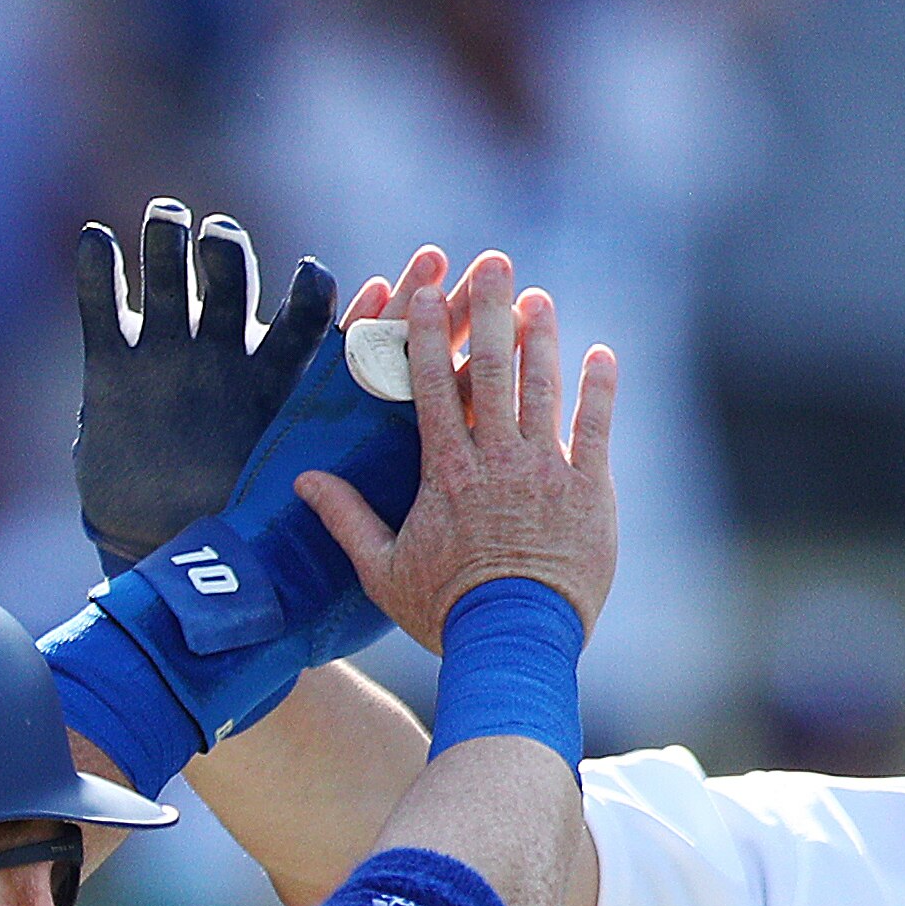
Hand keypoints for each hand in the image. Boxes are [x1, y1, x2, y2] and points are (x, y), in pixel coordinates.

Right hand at [75, 199, 337, 570]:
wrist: (161, 544)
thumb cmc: (236, 521)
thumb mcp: (282, 494)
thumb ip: (316, 469)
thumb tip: (358, 485)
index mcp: (273, 374)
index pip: (302, 317)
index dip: (308, 292)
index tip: (311, 275)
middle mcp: (221, 348)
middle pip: (228, 274)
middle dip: (225, 248)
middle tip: (219, 239)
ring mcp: (165, 349)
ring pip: (167, 274)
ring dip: (166, 241)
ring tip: (168, 220)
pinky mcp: (111, 363)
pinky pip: (101, 306)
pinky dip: (97, 270)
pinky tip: (98, 239)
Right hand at [296, 252, 616, 649]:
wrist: (516, 643)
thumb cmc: (446, 613)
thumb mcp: (384, 571)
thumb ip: (347, 520)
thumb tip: (303, 481)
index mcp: (446, 470)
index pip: (433, 384)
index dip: (428, 331)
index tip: (425, 287)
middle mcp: (497, 458)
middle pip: (494, 367)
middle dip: (491, 309)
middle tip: (493, 262)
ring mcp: (547, 470)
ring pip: (544, 388)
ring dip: (543, 338)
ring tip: (540, 299)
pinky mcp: (589, 490)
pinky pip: (597, 428)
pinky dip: (599, 389)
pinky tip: (601, 355)